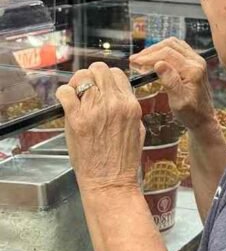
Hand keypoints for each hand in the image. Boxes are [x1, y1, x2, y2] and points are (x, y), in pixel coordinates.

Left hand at [55, 62, 142, 193]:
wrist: (110, 180)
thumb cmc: (124, 160)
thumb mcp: (137, 129)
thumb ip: (128, 109)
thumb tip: (117, 96)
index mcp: (131, 105)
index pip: (117, 74)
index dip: (106, 78)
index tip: (100, 87)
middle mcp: (113, 103)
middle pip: (99, 69)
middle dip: (91, 76)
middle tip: (85, 88)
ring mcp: (94, 110)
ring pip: (81, 76)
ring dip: (76, 83)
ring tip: (75, 96)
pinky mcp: (76, 119)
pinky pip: (65, 92)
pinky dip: (63, 94)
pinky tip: (66, 103)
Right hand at [129, 38, 214, 130]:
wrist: (204, 118)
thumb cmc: (190, 113)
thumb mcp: (178, 101)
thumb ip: (170, 82)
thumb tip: (159, 64)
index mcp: (193, 70)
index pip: (167, 54)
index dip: (148, 56)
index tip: (133, 62)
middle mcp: (197, 61)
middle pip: (170, 46)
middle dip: (150, 52)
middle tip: (134, 60)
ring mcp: (197, 60)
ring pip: (173, 44)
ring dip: (156, 49)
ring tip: (142, 59)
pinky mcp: (194, 62)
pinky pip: (177, 48)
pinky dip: (163, 50)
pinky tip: (153, 59)